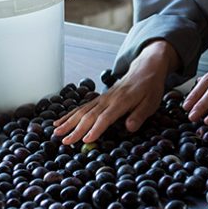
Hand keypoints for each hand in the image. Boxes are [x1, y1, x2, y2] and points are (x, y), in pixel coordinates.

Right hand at [52, 41, 178, 144]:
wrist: (145, 68)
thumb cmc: (150, 87)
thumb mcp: (152, 102)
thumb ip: (140, 115)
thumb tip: (130, 128)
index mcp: (122, 102)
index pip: (106, 117)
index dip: (96, 129)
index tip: (86, 139)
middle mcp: (108, 99)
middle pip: (89, 115)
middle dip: (75, 129)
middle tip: (64, 140)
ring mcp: (102, 98)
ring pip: (82, 110)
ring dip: (68, 121)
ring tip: (55, 132)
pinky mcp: (99, 98)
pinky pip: (82, 107)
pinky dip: (69, 114)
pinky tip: (59, 121)